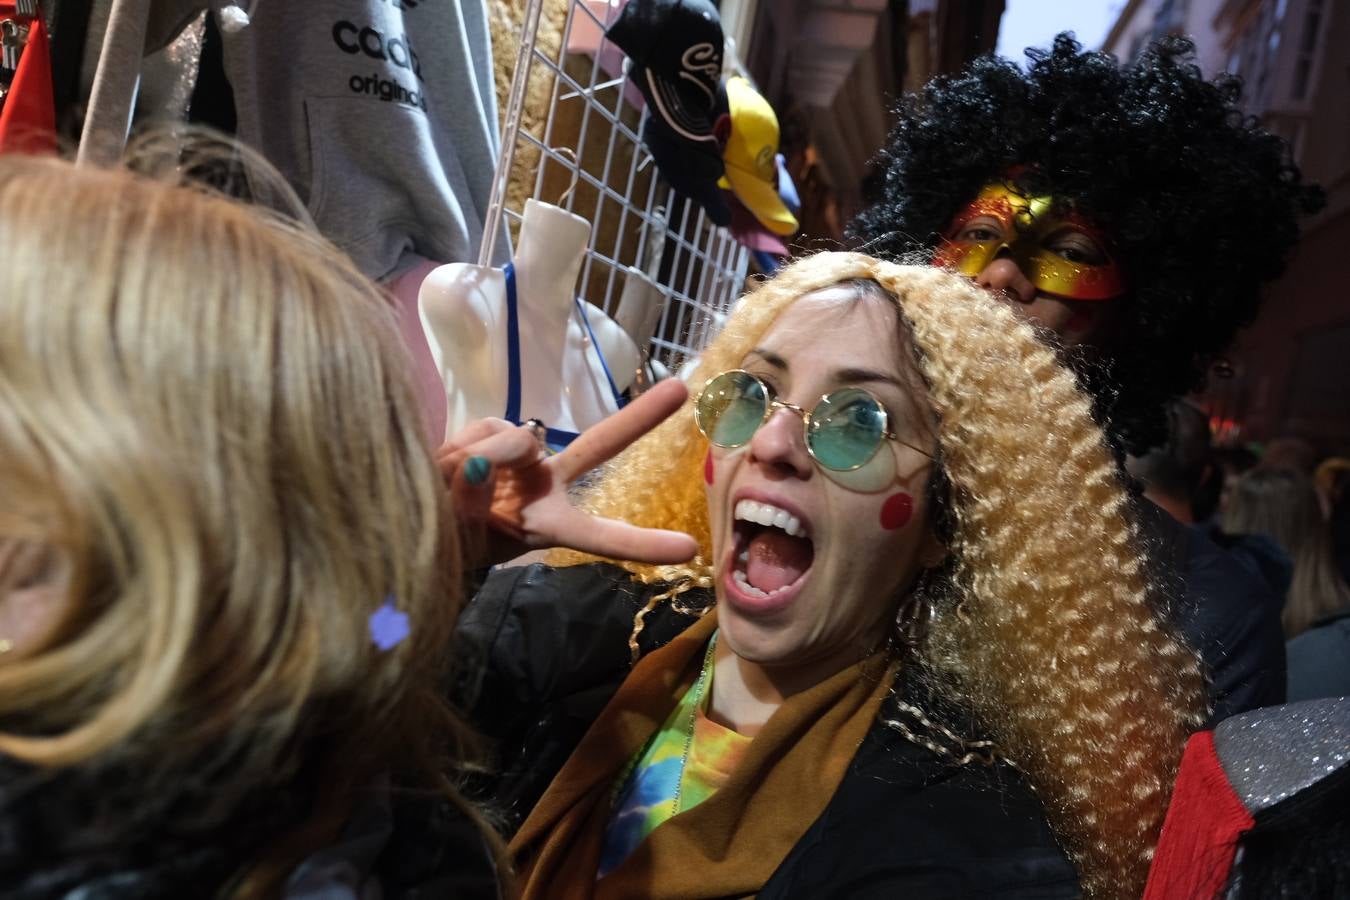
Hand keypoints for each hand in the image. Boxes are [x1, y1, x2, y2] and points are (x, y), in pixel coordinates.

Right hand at [437, 378, 699, 568]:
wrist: (412, 518)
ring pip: (512, 439)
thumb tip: (479, 463)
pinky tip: (444, 465)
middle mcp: (545, 484)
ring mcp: (522, 454)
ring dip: (474, 461)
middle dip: (639, 418)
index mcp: (548, 525)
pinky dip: (460, 445)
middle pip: (598, 445)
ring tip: (448, 488)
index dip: (641, 545)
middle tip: (681, 389)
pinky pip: (484, 427)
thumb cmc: (445, 542)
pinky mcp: (494, 429)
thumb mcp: (459, 543)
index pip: (599, 537)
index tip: (690, 551)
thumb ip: (470, 509)